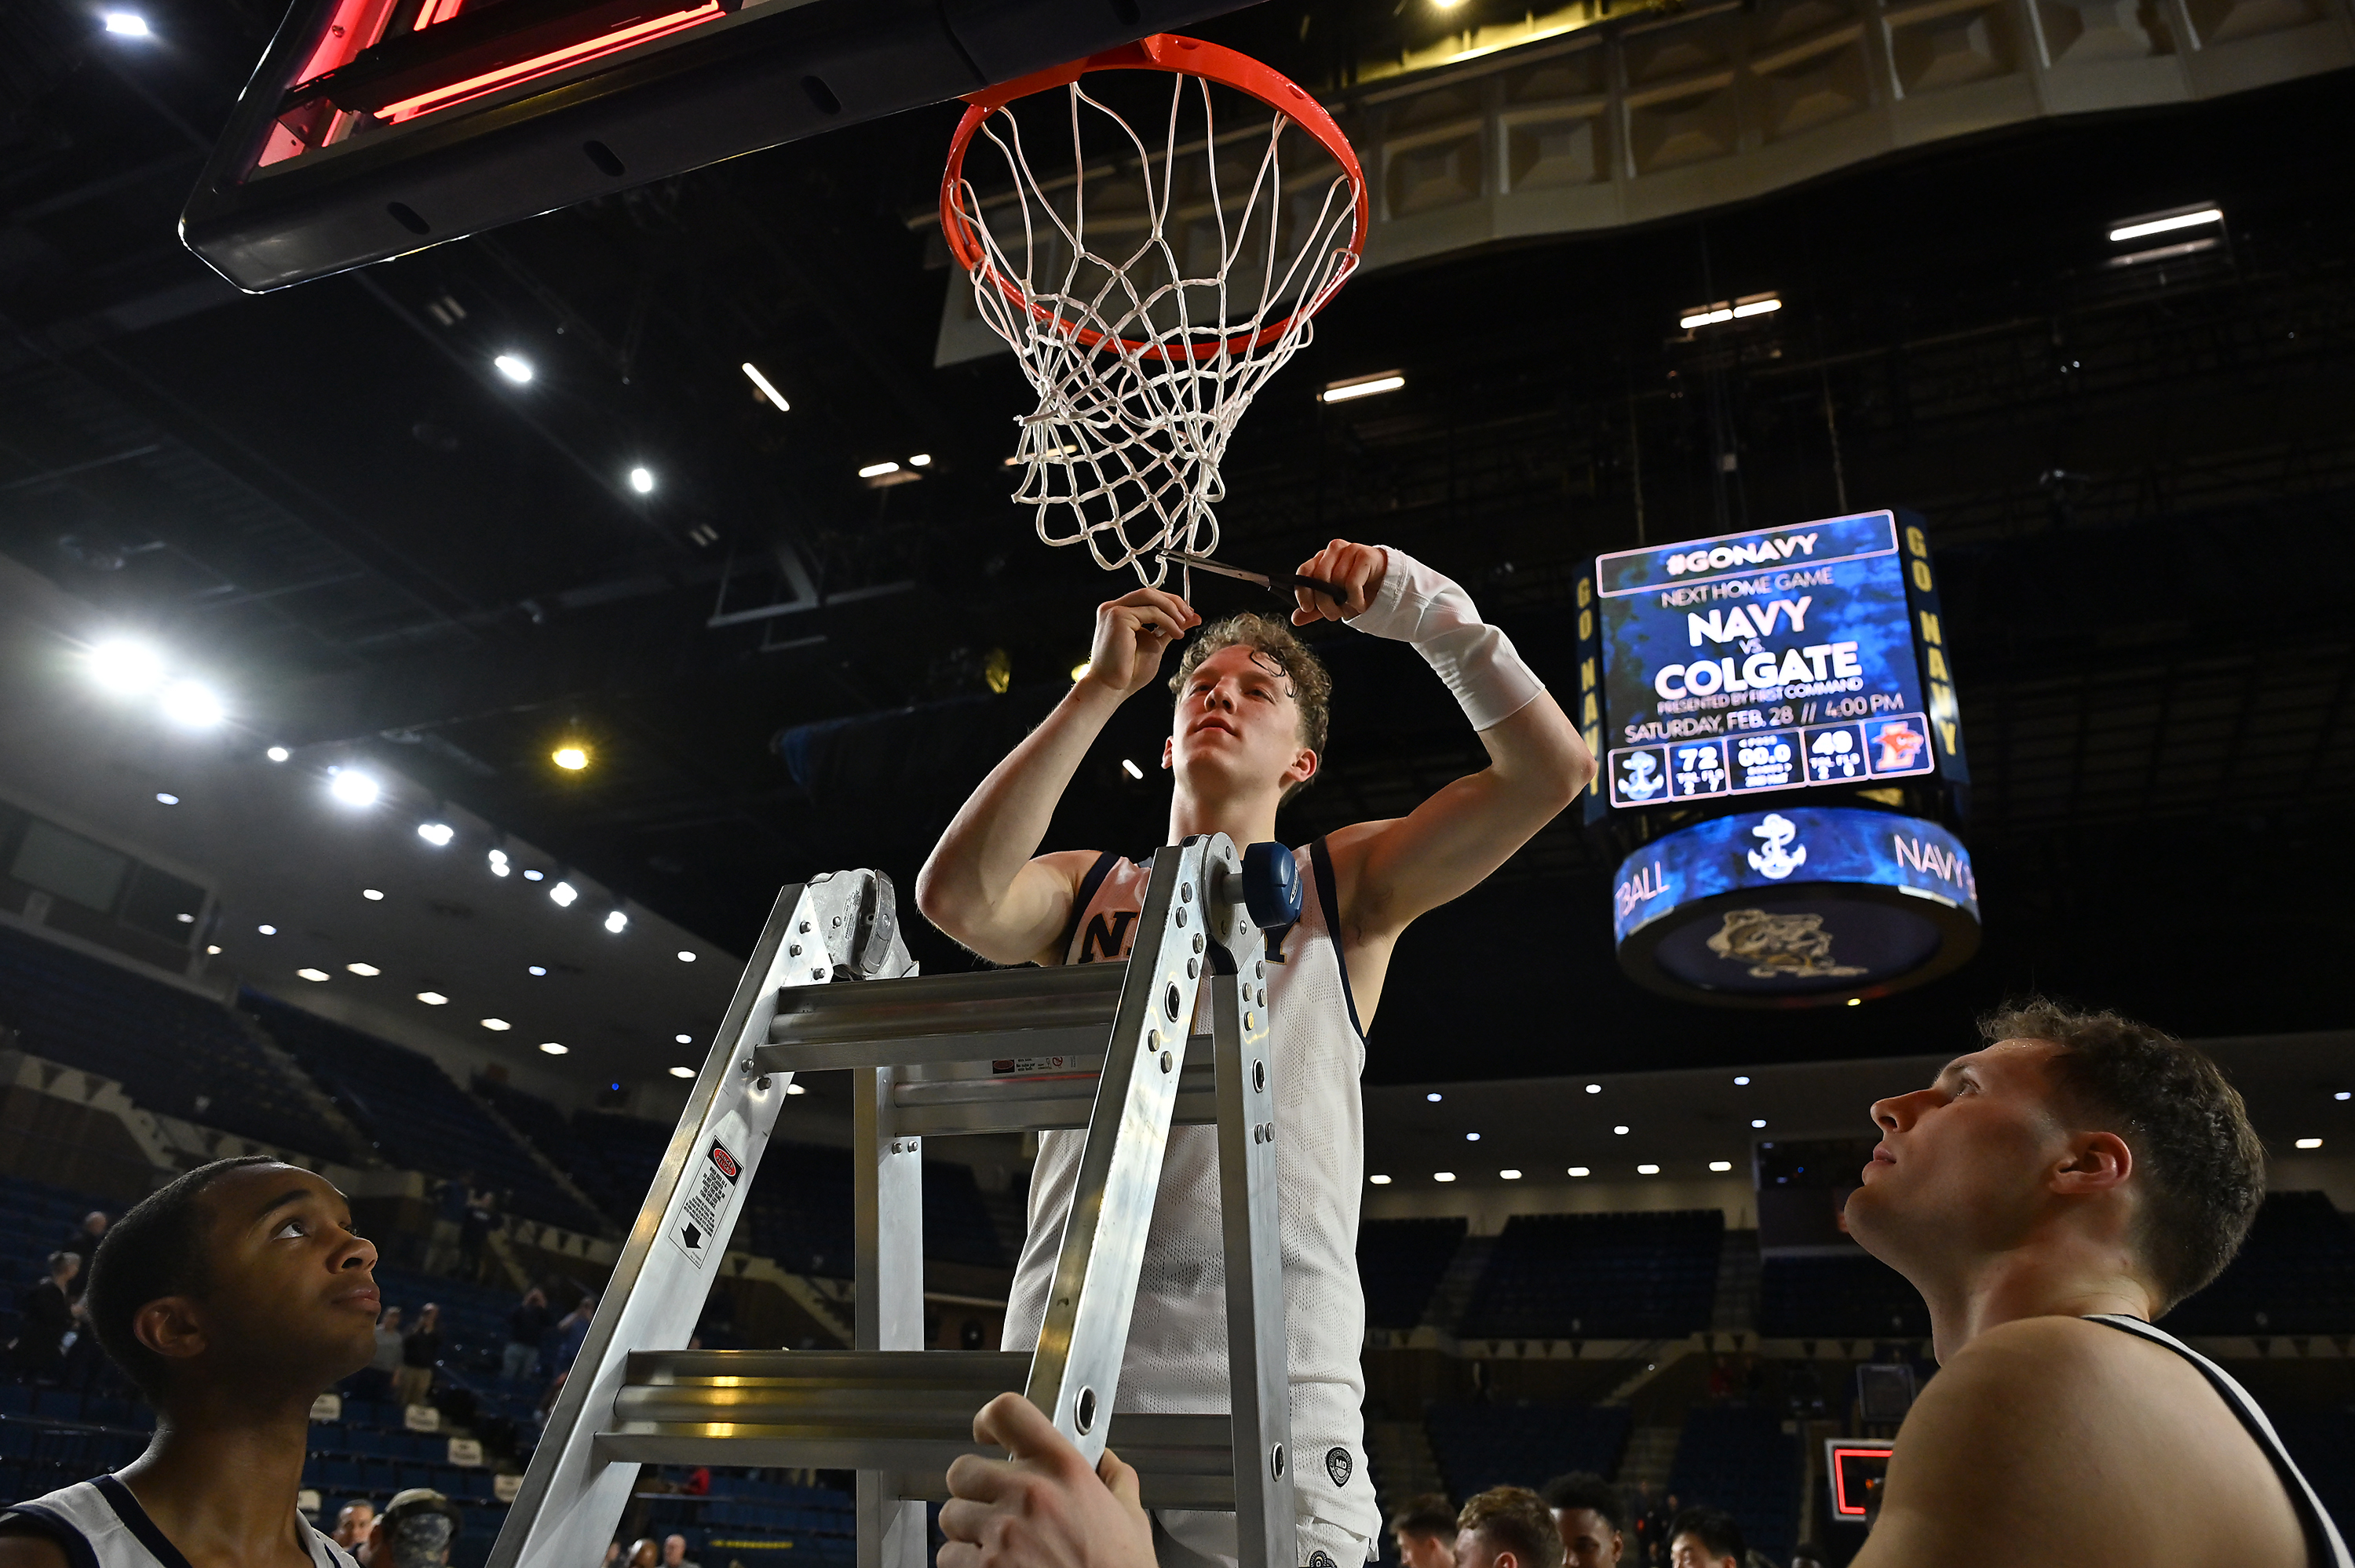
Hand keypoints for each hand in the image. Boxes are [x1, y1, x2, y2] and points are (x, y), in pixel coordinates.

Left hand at [939, 1392, 1153, 1567]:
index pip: (1008, 1413)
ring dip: (967, 1530)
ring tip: (998, 1545)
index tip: (986, 1431)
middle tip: (995, 1507)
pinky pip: (948, 1557)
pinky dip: (963, 1564)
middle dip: (975, 1489)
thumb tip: (1107, 1463)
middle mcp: (1028, 1494)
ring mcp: (1001, 1534)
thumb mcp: (1131, 1519)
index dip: (989, 1420)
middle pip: (963, 1470)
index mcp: (1063, 1470)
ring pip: (951, 1516)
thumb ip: (1115, 1481)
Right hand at [1077, 588, 1198, 701]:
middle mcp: (1113, 608)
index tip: (1188, 613)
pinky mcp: (1118, 616)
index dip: (1170, 602)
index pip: (1147, 598)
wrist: (1112, 688)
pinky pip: (1151, 611)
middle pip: (1149, 592)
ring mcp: (1114, 610)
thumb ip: (1170, 627)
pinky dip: (1168, 621)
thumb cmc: (1129, 672)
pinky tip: (1177, 633)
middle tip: (1190, 615)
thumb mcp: (1156, 644)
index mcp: (1119, 613)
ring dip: (1173, 609)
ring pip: (1150, 596)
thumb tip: (1193, 617)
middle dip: (1174, 601)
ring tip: (1184, 625)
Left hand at [1292, 540, 1385, 624]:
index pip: (1304, 572)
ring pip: (1337, 582)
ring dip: (1343, 603)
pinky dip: (1355, 600)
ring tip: (1351, 608)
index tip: (1307, 608)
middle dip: (1324, 603)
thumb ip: (1315, 609)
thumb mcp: (1333, 602)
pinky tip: (1360, 604)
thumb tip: (1295, 619)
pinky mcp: (1366, 555)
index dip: (1303, 591)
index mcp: (1321, 558)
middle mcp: (1334, 550)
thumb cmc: (1357, 591)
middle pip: (1319, 578)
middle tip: (1333, 615)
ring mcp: (1350, 549)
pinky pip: (1352, 583)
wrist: (1386, 585)